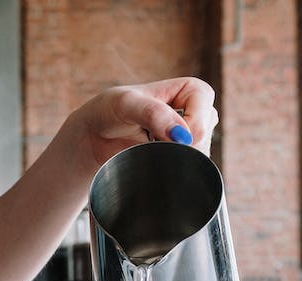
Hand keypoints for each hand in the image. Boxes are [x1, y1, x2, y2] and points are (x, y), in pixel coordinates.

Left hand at [68, 77, 218, 166]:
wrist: (96, 135)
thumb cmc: (110, 110)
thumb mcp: (126, 104)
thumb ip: (153, 114)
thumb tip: (182, 136)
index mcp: (192, 90)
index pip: (205, 116)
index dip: (188, 130)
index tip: (160, 136)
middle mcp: (198, 112)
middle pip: (203, 139)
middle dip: (178, 148)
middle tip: (148, 143)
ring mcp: (191, 136)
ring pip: (198, 157)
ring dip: (173, 159)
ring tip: (146, 148)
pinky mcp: (182, 156)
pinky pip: (188, 169)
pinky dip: (170, 169)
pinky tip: (151, 160)